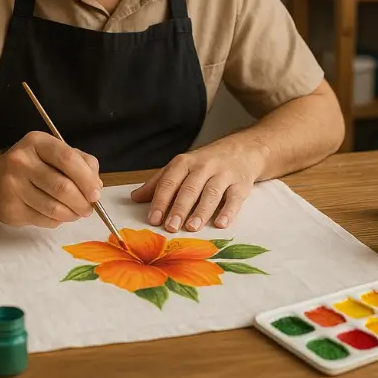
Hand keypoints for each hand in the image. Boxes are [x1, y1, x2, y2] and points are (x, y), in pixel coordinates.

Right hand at [0, 131, 101, 227]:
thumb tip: (96, 185)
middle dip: (82, 202)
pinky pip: (44, 219)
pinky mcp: (10, 208)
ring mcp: (13, 186)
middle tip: (89, 208)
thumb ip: (79, 162)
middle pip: (62, 187)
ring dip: (72, 214)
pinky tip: (57, 215)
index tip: (96, 193)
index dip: (86, 179)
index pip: (67, 159)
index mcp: (37, 142)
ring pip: (54, 207)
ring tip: (76, 213)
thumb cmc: (29, 165)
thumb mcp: (52, 153)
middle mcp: (21, 161)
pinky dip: (57, 220)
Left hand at [130, 146, 264, 232]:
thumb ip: (159, 183)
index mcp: (185, 162)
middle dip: (179, 209)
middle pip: (189, 188)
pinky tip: (221, 224)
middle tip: (170, 227)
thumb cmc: (206, 162)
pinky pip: (234, 198)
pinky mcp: (241, 184)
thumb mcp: (181, 167)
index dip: (160, 200)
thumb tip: (134, 197)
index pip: (169, 182)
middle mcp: (204, 167)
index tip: (153, 219)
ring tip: (192, 227)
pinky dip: (228, 212)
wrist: (243, 149)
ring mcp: (224, 175)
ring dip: (201, 212)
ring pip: (211, 193)